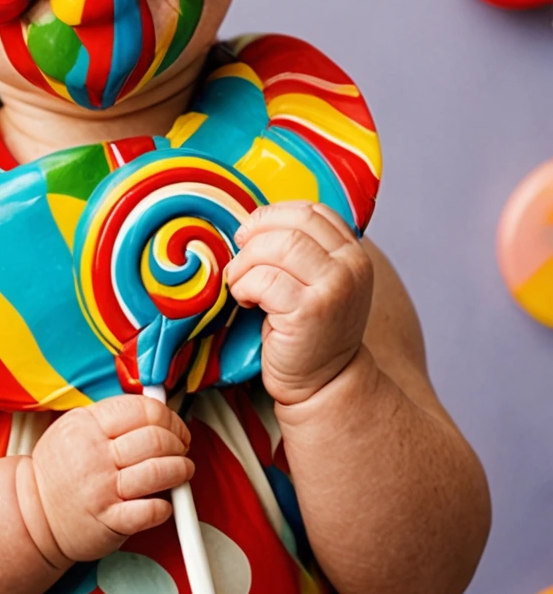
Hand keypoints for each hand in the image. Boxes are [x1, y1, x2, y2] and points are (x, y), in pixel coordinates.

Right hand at [15, 395, 193, 565]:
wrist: (32, 514)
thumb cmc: (59, 470)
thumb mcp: (74, 428)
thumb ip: (111, 416)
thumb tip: (155, 410)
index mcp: (87, 425)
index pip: (142, 410)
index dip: (168, 417)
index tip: (175, 426)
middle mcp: (94, 455)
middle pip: (155, 439)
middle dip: (178, 442)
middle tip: (182, 448)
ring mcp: (101, 489)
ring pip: (158, 471)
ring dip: (180, 470)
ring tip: (182, 471)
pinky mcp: (109, 522)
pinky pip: (151, 510)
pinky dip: (165, 506)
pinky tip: (164, 502)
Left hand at [225, 201, 373, 406]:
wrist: (324, 382)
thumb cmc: (310, 327)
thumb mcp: (318, 279)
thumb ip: (302, 248)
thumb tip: (254, 221)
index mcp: (353, 252)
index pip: (311, 211)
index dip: (273, 215)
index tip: (251, 233)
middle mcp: (351, 266)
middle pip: (292, 225)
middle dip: (255, 236)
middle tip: (240, 258)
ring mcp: (334, 288)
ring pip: (277, 247)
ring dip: (246, 263)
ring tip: (241, 283)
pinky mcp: (310, 311)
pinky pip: (264, 280)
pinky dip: (244, 286)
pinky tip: (246, 301)